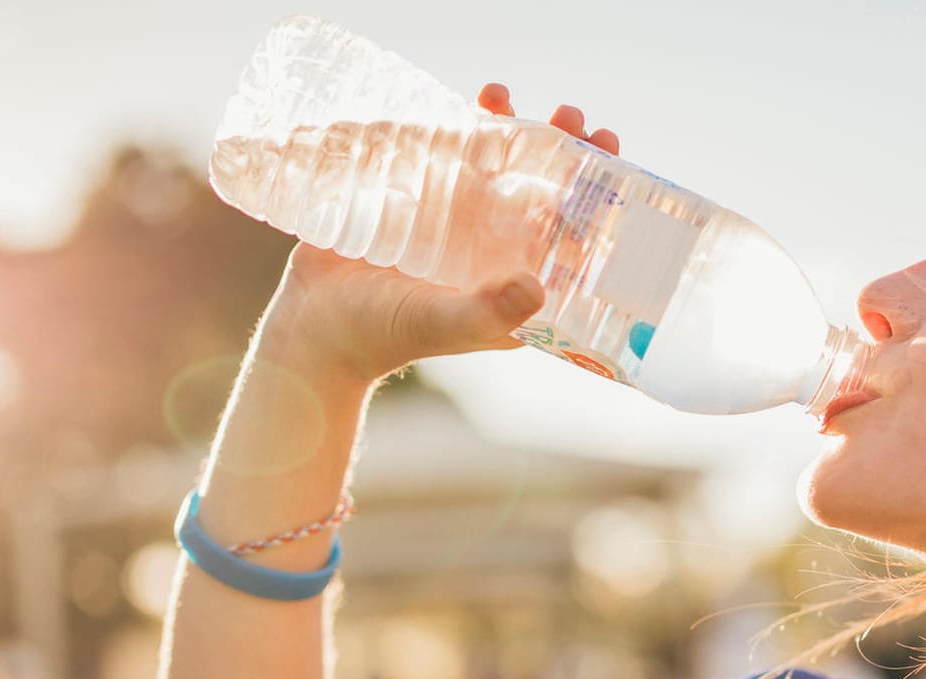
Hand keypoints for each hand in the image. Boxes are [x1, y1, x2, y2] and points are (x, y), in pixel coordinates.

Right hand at [262, 85, 622, 384]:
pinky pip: (452, 154)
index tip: (611, 162)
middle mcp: (496, 251)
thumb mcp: (441, 324)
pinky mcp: (421, 200)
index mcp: (517, 284)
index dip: (598, 200)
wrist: (315, 325)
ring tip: (507, 97)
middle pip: (543, 191)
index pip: (572, 237)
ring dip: (514, 128)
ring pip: (499, 165)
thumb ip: (488, 312)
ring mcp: (459, 222)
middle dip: (563, 152)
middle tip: (572, 119)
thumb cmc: (383, 334)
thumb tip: (538, 286)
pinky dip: (465, 124)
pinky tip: (476, 101)